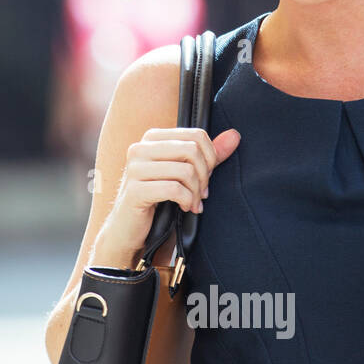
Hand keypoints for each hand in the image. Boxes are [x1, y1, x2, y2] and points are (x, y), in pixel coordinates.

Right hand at [91, 126, 240, 268]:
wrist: (128, 229)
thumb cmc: (157, 199)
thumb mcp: (184, 174)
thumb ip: (208, 155)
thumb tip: (234, 135)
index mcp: (151, 138)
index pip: (196, 135)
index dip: (210, 157)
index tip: (206, 177)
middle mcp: (139, 148)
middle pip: (192, 150)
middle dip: (204, 175)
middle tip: (202, 193)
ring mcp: (134, 169)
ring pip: (185, 171)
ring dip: (195, 192)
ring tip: (193, 203)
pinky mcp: (134, 191)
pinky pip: (174, 189)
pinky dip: (186, 201)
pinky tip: (184, 208)